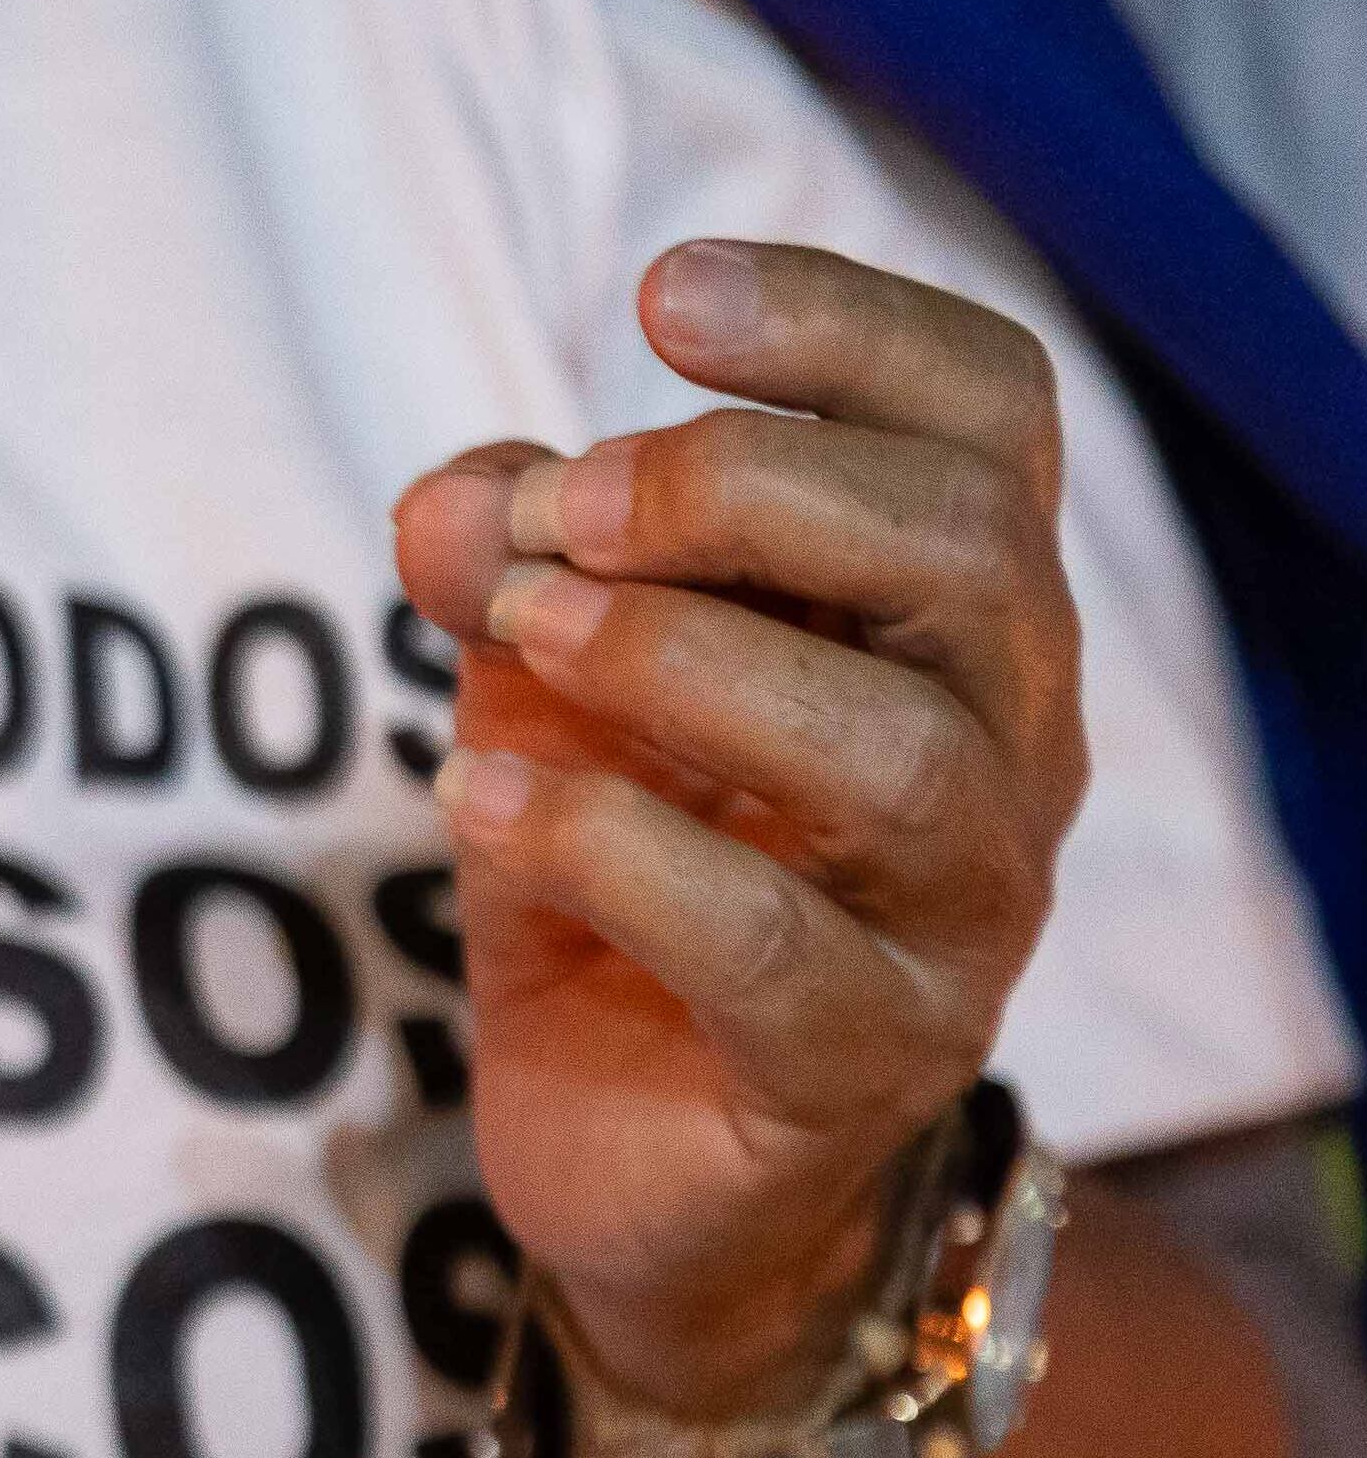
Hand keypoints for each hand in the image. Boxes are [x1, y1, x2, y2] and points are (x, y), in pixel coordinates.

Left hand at [392, 241, 1085, 1416]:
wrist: (634, 1164)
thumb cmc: (620, 885)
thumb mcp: (544, 692)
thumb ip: (511, 570)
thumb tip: (452, 500)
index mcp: (952, 614)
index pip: (986, 414)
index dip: (846, 325)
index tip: (662, 293)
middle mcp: (1006, 743)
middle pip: (960, 550)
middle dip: (742, 491)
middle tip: (558, 512)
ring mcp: (957, 911)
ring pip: (893, 750)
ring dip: (680, 661)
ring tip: (520, 634)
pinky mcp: (863, 1057)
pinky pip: (767, 942)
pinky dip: (609, 846)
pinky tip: (474, 793)